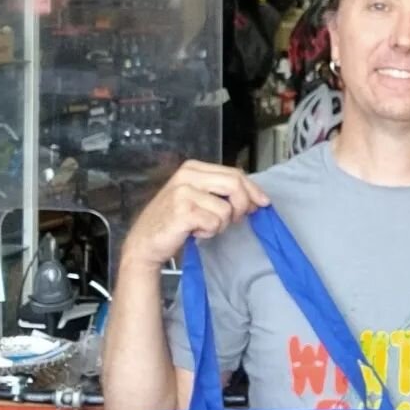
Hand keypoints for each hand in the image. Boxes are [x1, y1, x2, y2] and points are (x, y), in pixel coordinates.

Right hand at [121, 161, 268, 269]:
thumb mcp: (198, 197)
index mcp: (193, 168)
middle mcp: (187, 175)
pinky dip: (209, 232)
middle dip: (243, 206)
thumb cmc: (175, 221)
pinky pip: (215, 223)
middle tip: (236, 219)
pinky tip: (194, 231)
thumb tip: (257, 198)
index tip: (263, 203)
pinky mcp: (183, 211)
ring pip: (226, 209)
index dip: (253, 189)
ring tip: (202, 226)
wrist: (146, 241)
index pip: (234, 173)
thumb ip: (223, 192)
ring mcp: (184, 192)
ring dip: (220, 224)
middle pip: (235, 185)